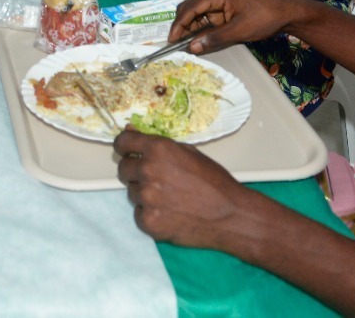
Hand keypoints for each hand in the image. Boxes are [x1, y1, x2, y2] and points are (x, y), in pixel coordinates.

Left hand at [116, 130, 252, 249]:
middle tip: (158, 180)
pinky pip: (138, 214)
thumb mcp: (188, 153)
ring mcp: (147, 198)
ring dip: (145, 195)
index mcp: (158, 149)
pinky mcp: (148, 222)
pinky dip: (150, 214)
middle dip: (135, 172)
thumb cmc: (214, 181)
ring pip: (132, 192)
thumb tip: (130, 132)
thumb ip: (158, 144)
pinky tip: (170, 214)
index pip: (122, 143)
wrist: (231, 215)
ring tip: (170, 199)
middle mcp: (148, 171)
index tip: (129, 152)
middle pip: (123, 168)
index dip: (125, 147)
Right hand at [170, 0, 298, 52]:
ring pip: (196, 14)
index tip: (171, 41)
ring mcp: (218, 1)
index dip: (178, 25)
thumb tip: (192, 48)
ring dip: (190, 28)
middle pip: (189, 9)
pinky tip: (197, 40)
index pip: (189, 8)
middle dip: (181, 26)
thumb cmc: (263, 18)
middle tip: (175, 44)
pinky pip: (206, 18)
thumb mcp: (239, 30)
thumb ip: (214, 38)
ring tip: (184, 45)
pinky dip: (200, 29)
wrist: (285, 13)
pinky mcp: (223, 9)